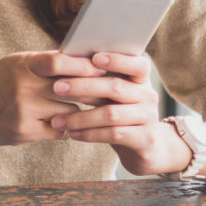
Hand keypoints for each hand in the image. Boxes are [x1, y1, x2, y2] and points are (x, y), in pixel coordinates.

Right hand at [0, 51, 104, 145]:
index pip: (61, 62)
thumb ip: (45, 62)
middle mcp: (23, 87)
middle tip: (112, 91)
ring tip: (98, 109)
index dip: (85, 65)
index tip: (102, 68)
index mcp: (23, 65)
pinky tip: (76, 125)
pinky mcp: (24, 132)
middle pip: (71, 88)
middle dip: (94, 90)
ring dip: (84, 112)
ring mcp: (24, 111)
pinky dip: (70, 128)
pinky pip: (59, 132)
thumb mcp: (15, 63)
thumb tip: (82, 58)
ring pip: (69, 112)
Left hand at [48, 53, 190, 175]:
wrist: (148, 148)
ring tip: (57, 120)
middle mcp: (148, 95)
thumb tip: (66, 63)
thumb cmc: (122, 113)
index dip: (117, 60)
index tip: (94, 57)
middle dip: (83, 86)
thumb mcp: (116, 95)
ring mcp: (148, 117)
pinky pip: (113, 134)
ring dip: (80, 117)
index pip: (137, 64)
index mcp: (141, 79)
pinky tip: (72, 134)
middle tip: (57, 87)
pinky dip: (89, 134)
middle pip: (115, 87)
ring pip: (111, 114)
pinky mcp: (144, 139)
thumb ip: (100, 80)